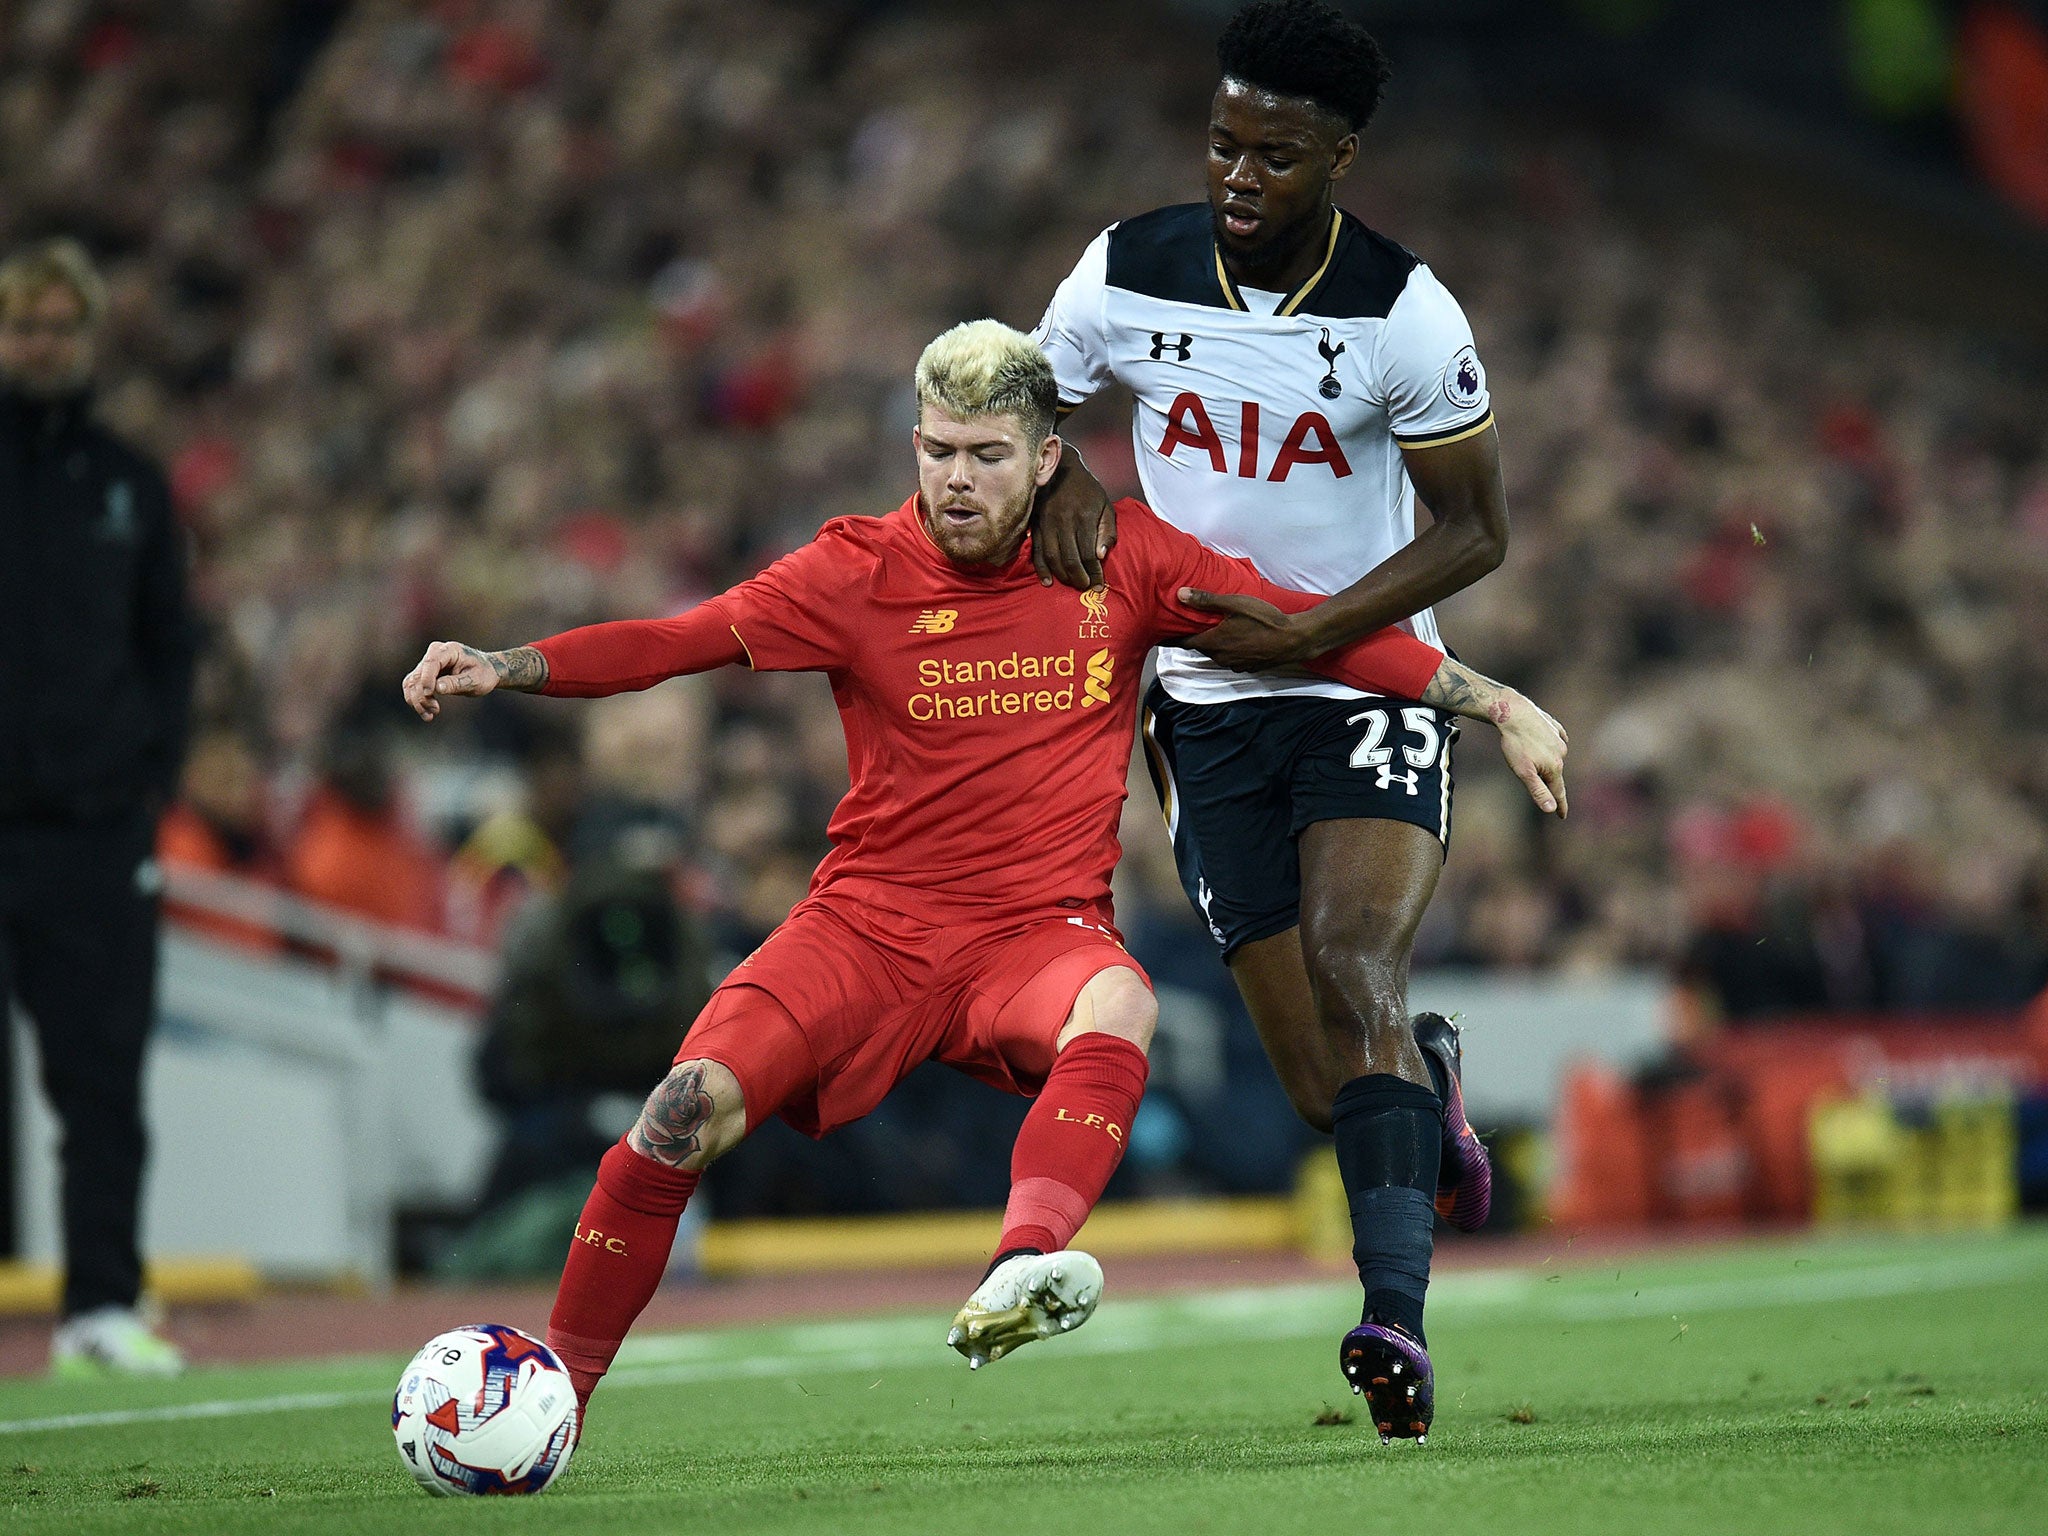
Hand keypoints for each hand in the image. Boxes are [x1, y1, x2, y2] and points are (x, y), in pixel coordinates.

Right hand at [402, 641, 501, 720]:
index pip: (431, 662)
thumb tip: (437, 688)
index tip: (429, 694)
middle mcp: (434, 653)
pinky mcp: (424, 674)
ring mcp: (427, 664)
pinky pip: (412, 688)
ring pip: (411, 683)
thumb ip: (456, 683)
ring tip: (430, 715)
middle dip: (422, 696)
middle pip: (418, 675)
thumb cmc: (483, 674)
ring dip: (417, 701)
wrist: (486, 672)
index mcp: (449, 650)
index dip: (427, 678)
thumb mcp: (475, 680)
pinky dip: (416, 701)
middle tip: (436, 710)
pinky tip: (427, 713)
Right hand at [1029, 451, 1116, 589]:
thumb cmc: (1087, 490)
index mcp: (1084, 517)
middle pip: (1070, 558)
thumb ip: (1107, 530)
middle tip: (1085, 587)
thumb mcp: (1105, 505)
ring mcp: (1047, 523)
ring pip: (1053, 557)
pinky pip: (1037, 551)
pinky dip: (1041, 569)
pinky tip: (1047, 581)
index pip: (1089, 553)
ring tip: (1071, 584)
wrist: (1061, 468)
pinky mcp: (1035, 524)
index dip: (1094, 572)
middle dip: (1079, 578)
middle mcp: (1064, 521)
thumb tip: (1100, 556)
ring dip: (1062, 575)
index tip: (1099, 585)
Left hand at [1177, 588, 1312, 670]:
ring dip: (1213, 644)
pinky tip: (1237, 639)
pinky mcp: (1247, 667)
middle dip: (1194, 637)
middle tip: (1188, 625)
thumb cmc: (1264, 620)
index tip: (1159, 635)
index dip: (1170, 638)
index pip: (1183, 642)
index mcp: (1213, 642)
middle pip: (1200, 647)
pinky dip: (1229, 650)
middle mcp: (1220, 657)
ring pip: (1216, 653)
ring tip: (1214, 631)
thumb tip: (1180, 595)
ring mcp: (1234, 665)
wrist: (1293, 640)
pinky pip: (1231, 658)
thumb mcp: (1234, 604)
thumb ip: (1206, 601)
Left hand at [1494, 692, 1568, 817]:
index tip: (1562, 816)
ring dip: (1546, 760)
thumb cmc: (1516, 744)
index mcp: (1554, 768)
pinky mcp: (1554, 727)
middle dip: (1547, 779)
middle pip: (1554, 773)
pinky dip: (1551, 744)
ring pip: (1554, 756)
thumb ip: (1538, 791)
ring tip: (1528, 752)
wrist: (1514, 713)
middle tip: (1530, 774)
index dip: (1560, 805)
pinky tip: (1543, 741)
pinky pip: (1556, 739)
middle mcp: (1561, 754)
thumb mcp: (1524, 772)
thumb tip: (1551, 809)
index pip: (1558, 792)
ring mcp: (1559, 739)